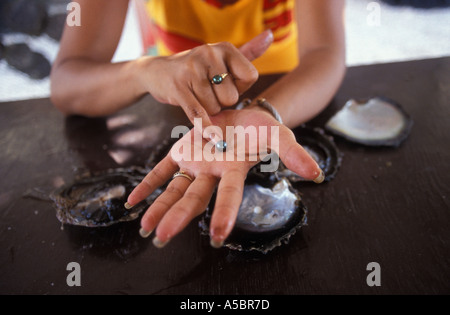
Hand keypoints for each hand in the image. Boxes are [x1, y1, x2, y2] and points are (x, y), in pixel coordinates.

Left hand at [126, 107, 323, 247]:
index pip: (229, 194)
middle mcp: (212, 172)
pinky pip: (162, 170)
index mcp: (233, 170)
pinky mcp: (181, 152)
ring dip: (159, 207)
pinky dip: (148, 184)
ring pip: (175, 189)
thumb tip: (316, 174)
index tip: (217, 237)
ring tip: (145, 229)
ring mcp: (195, 163)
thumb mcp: (278, 136)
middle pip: (194, 198)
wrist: (241, 114)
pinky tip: (132, 202)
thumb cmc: (260, 129)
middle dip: (179, 217)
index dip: (224, 214)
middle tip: (162, 237)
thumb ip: (293, 153)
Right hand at [137, 31, 272, 133]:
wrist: (156, 71)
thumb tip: (270, 36)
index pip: (250, 77)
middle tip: (208, 92)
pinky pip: (198, 113)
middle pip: (232, 97)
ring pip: (214, 107)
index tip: (227, 84)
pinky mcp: (179, 88)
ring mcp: (192, 70)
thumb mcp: (222, 56)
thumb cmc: (196, 68)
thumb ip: (248, 51)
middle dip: (221, 102)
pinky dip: (206, 127)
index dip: (241, 87)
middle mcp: (209, 53)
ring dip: (207, 109)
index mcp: (224, 48)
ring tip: (195, 96)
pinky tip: (214, 139)